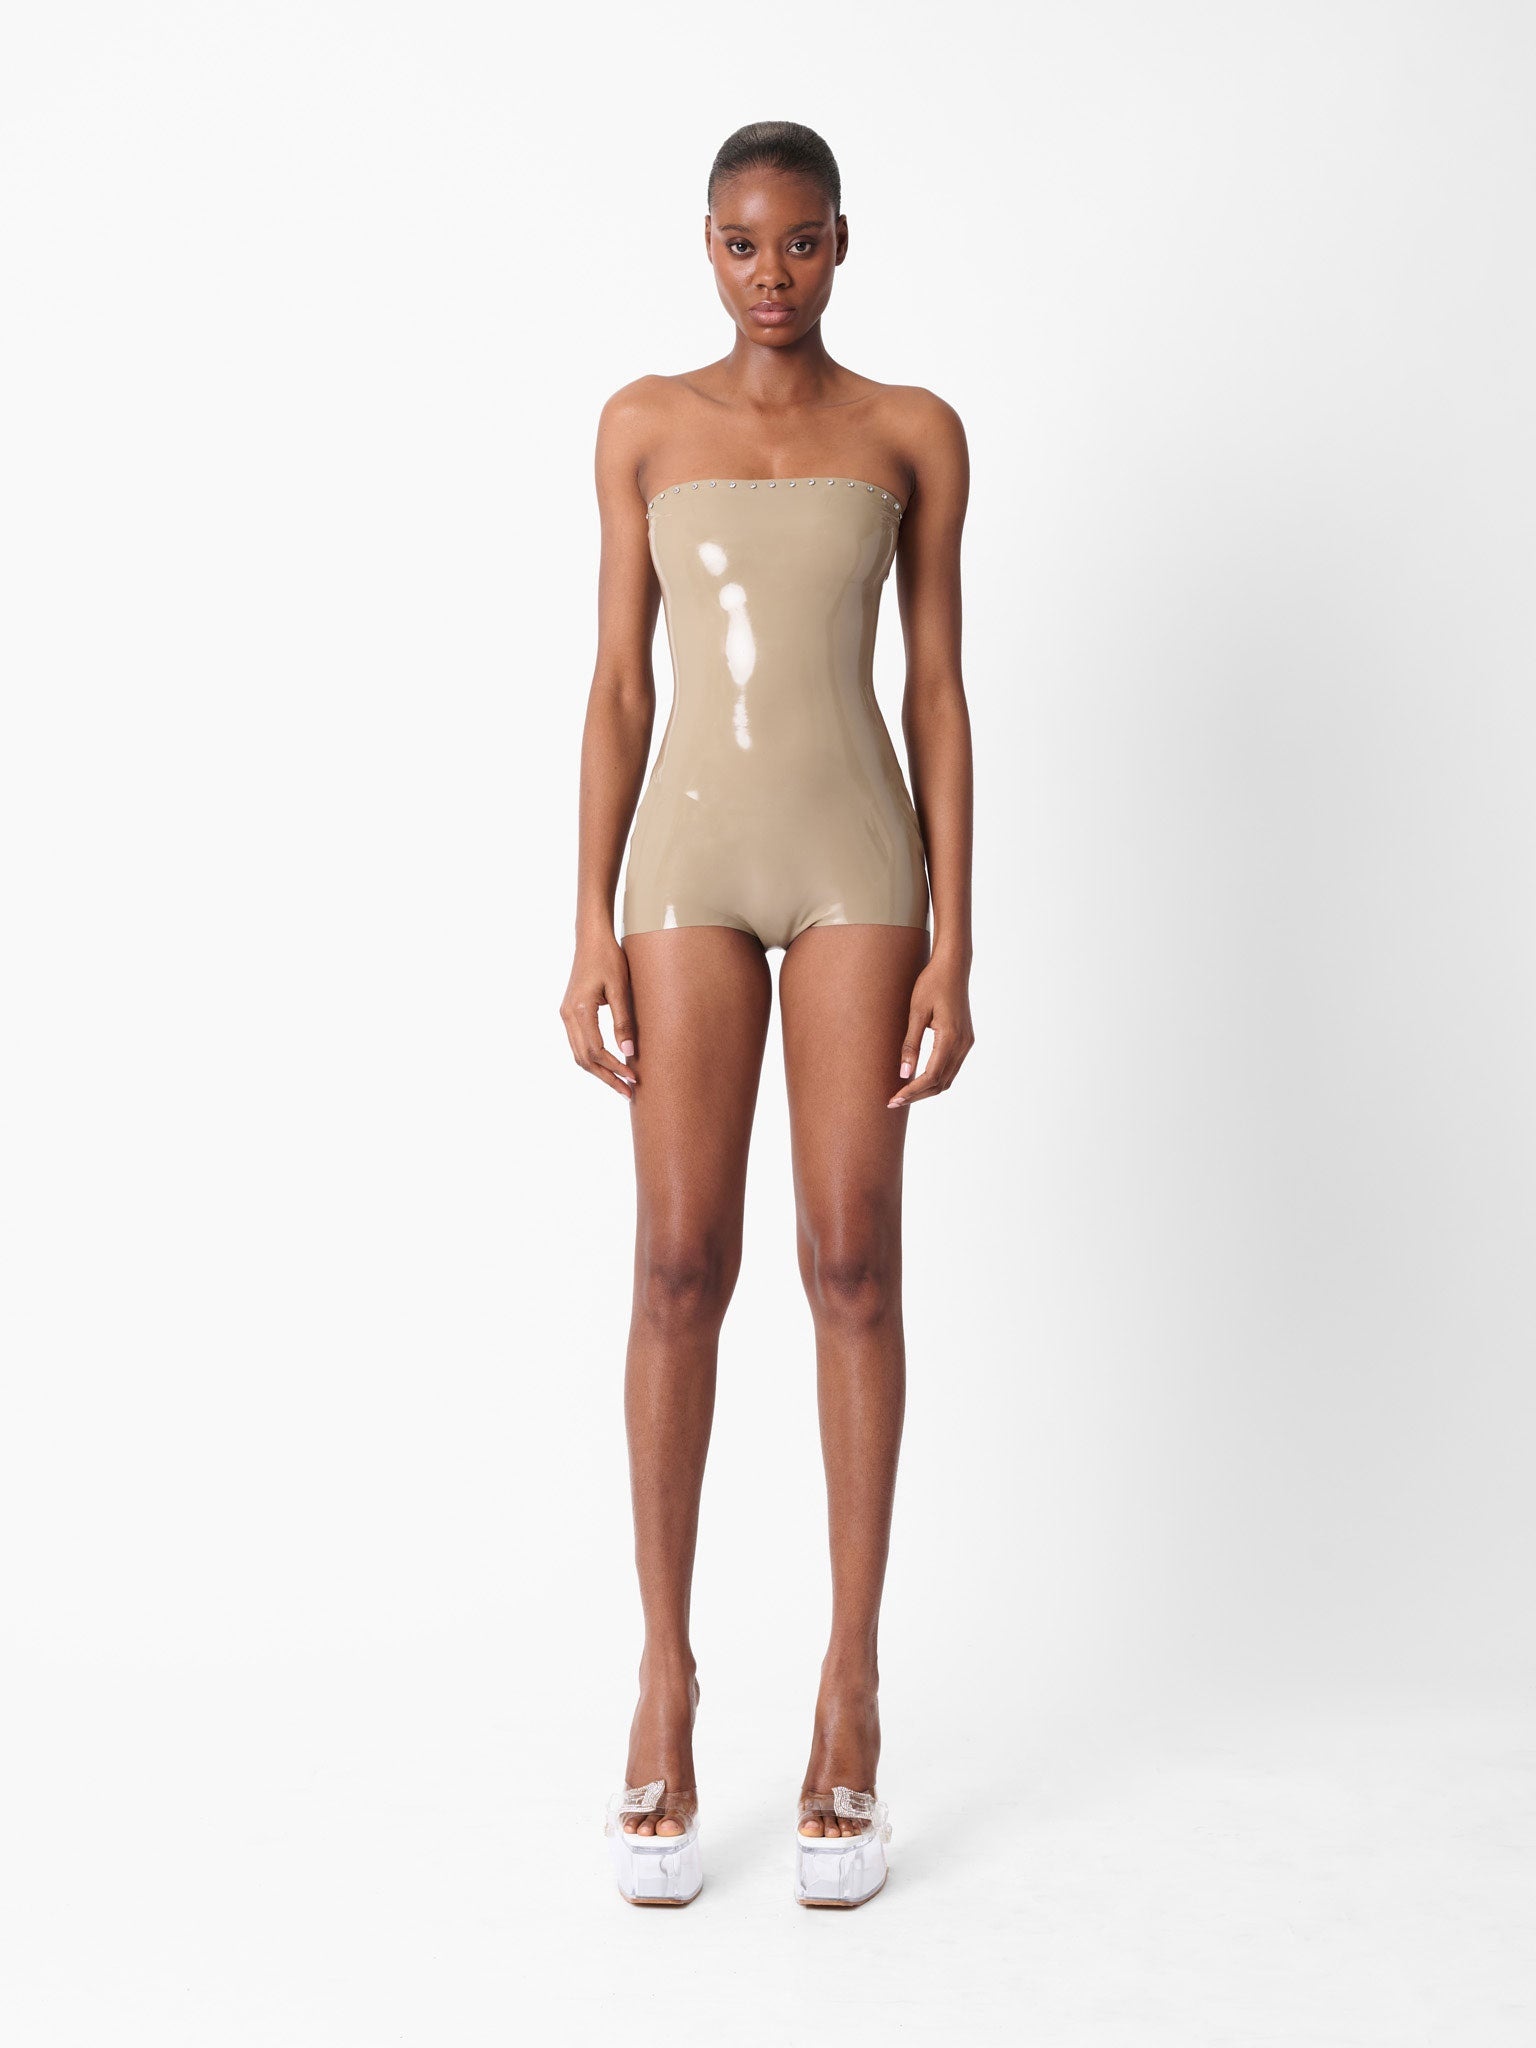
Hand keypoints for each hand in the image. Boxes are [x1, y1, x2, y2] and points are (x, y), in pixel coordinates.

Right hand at [560, 930, 638, 1100]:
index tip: (634, 1077)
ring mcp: (565, 1014)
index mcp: (580, 1010)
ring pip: (579, 1054)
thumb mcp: (621, 988)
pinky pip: (578, 1044)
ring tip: (621, 1083)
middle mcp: (567, 1015)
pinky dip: (593, 1058)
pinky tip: (609, 1064)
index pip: (596, 1051)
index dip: (615, 1068)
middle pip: (585, 1059)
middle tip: (628, 1092)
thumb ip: (624, 1020)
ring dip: (599, 1071)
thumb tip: (629, 1051)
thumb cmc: (608, 958)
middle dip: (607, 1077)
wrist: (590, 938)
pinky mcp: (569, 1012)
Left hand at [887, 952, 974, 1107]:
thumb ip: (911, 1044)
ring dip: (926, 1090)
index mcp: (950, 1038)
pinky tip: (918, 1079)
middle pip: (940, 1083)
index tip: (893, 1099)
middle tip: (893, 1102)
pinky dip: (935, 1079)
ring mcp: (966, 1043)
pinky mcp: (965, 1040)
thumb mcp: (916, 1012)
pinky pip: (951, 1068)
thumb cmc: (931, 984)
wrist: (953, 967)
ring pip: (947, 1079)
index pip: (930, 1076)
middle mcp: (963, 1044)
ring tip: (903, 1094)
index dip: (911, 1091)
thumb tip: (904, 1074)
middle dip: (917, 1095)